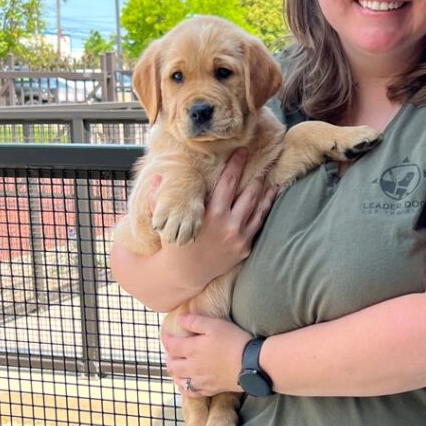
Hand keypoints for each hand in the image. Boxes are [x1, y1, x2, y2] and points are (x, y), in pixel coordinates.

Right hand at [148, 149, 277, 301]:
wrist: (183, 274)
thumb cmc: (174, 244)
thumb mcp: (167, 220)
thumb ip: (160, 198)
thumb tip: (156, 177)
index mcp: (211, 214)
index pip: (228, 182)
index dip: (237, 164)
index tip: (243, 151)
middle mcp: (228, 225)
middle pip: (249, 193)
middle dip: (256, 175)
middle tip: (262, 160)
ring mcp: (239, 238)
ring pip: (258, 208)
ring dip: (265, 191)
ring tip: (269, 178)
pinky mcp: (244, 248)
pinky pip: (259, 224)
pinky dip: (265, 209)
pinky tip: (269, 199)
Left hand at [162, 314, 250, 396]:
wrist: (252, 364)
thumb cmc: (234, 341)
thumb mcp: (215, 325)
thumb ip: (195, 322)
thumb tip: (179, 319)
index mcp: (192, 349)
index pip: (171, 345)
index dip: (166, 339)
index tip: (165, 334)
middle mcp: (192, 367)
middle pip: (172, 365)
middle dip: (169, 357)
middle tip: (172, 351)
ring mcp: (201, 380)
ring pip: (179, 379)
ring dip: (175, 372)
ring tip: (177, 366)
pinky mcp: (210, 389)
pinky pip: (191, 392)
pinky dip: (184, 388)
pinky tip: (186, 383)